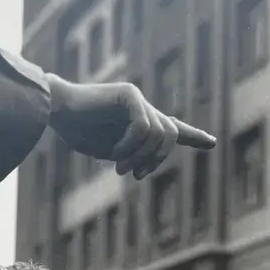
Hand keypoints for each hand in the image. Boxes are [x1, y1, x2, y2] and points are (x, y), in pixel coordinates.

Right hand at [46, 75, 215, 178]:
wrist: (57, 112)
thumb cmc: (77, 132)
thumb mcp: (111, 152)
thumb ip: (134, 155)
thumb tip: (149, 164)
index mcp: (138, 121)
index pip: (171, 128)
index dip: (192, 136)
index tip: (212, 143)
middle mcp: (142, 107)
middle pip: (171, 134)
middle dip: (158, 159)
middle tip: (137, 175)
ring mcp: (137, 99)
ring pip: (159, 133)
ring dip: (141, 157)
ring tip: (121, 168)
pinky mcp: (129, 94)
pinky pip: (143, 127)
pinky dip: (130, 146)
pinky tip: (115, 154)